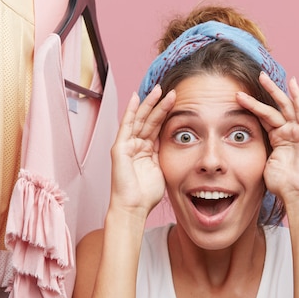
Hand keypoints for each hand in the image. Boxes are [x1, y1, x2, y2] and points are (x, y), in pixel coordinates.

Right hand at [109, 85, 175, 217]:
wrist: (133, 208)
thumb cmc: (147, 194)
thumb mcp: (162, 169)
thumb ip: (165, 154)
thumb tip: (178, 141)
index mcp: (146, 150)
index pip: (157, 127)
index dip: (166, 113)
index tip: (178, 101)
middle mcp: (136, 145)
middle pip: (149, 120)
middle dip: (160, 104)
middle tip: (171, 90)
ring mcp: (126, 145)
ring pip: (140, 119)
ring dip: (149, 104)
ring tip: (159, 89)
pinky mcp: (119, 148)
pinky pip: (126, 126)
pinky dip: (131, 111)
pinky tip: (136, 97)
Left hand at [236, 73, 298, 209]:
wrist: (296, 192)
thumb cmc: (281, 183)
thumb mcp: (261, 162)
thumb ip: (254, 150)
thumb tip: (234, 146)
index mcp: (277, 139)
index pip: (263, 118)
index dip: (251, 106)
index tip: (238, 96)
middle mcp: (288, 132)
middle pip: (273, 108)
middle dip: (262, 93)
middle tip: (252, 78)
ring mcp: (298, 131)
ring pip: (283, 106)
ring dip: (273, 91)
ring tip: (262, 77)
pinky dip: (297, 96)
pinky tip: (292, 83)